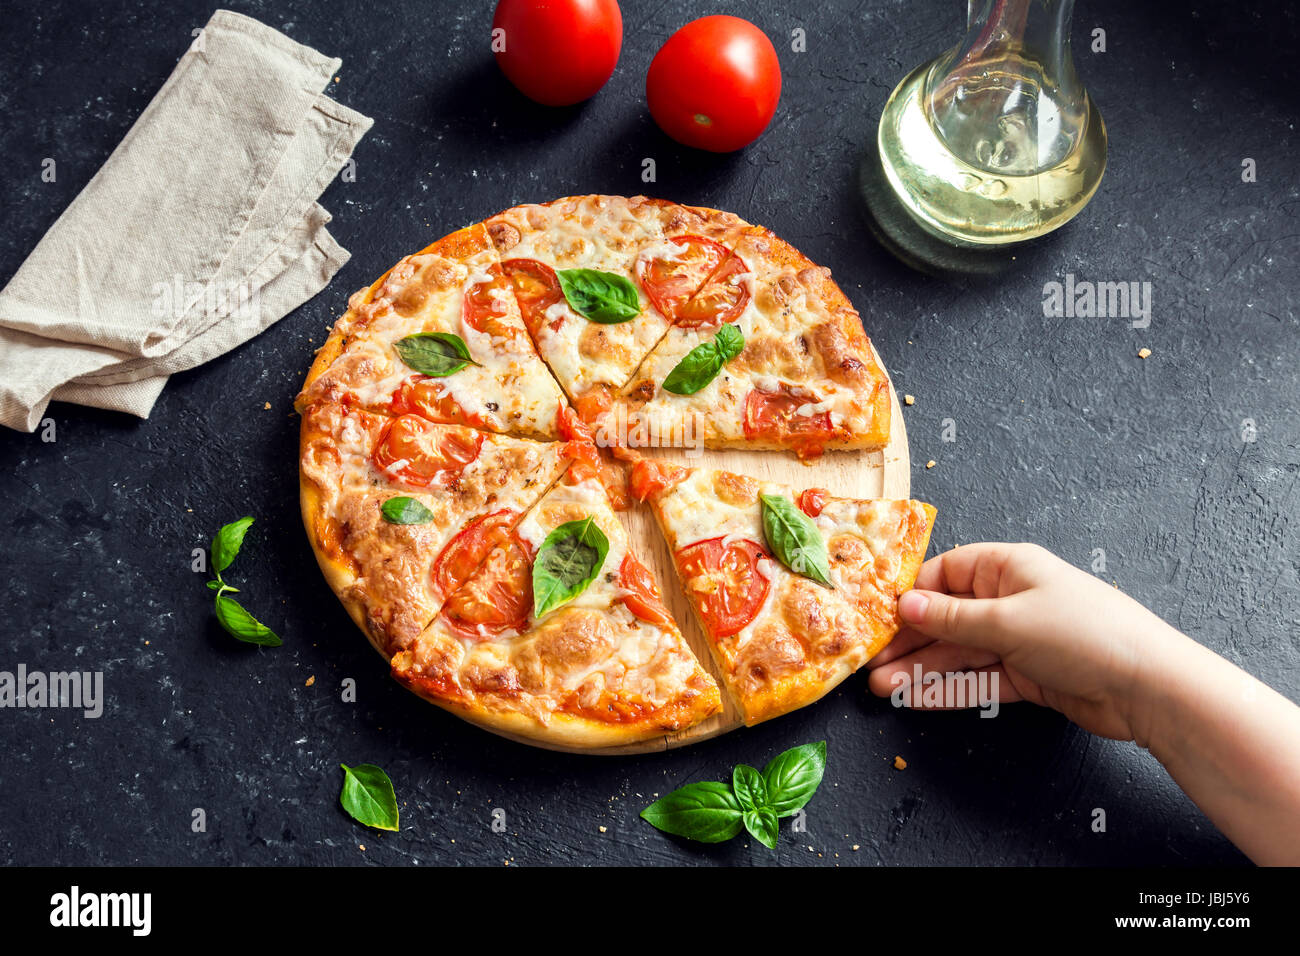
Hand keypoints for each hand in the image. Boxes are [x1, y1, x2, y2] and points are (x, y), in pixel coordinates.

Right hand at [866, 542, 1186, 741]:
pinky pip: (979, 680)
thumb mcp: (1009, 621)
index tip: (877, 617)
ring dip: (922, 669)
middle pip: (947, 618)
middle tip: (870, 663)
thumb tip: (906, 606)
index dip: (911, 595)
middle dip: (909, 641)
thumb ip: (953, 618)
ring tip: (883, 687)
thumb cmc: (1084, 634)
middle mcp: (1011, 599)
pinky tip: (918, 698)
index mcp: (1008, 568)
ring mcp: (1020, 639)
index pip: (946, 573)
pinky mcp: (1029, 675)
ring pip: (959, 652)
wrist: (1147, 687)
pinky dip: (950, 689)